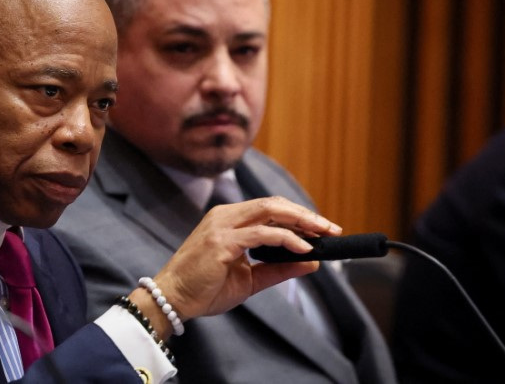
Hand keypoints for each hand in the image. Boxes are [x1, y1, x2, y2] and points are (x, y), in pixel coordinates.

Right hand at [129, 196, 341, 338]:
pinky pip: (261, 234)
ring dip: (301, 221)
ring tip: (323, 234)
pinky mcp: (221, 241)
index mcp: (229, 220)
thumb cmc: (205, 289)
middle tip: (331, 228)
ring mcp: (222, 226)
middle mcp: (225, 216)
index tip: (323, 229)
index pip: (270, 208)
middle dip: (305, 214)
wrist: (173, 300)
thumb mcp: (249, 279)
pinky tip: (303, 247)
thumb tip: (313, 262)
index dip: (298, 215)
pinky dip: (286, 239)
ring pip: (269, 211)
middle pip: (273, 204)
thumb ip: (278, 269)